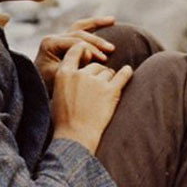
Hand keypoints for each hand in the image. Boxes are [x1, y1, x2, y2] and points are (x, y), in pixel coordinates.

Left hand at [35, 16, 116, 92]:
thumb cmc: (49, 83)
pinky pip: (82, 28)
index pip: (74, 42)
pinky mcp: (67, 40)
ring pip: (81, 26)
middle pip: (79, 33)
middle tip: (111, 49)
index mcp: (50, 43)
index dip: (90, 49)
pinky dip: (95, 24)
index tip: (103, 59)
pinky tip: (109, 20)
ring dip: (98, 23)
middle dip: (96, 40)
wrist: (42, 88)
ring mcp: (61, 37)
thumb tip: (88, 54)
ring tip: (112, 20)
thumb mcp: (58, 76)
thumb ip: (72, 64)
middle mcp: (55, 37)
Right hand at [50, 39, 132, 153]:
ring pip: (108, 72)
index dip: (84, 50)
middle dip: (98, 74)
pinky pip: (123, 75)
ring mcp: (97, 82)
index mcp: (64, 74)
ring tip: (104, 95)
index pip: (76, 50)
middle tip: (96, 90)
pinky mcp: (111, 91)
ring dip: (109, 79)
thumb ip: (68, 78)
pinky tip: (128, 71)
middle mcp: (81, 74)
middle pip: (95, 65)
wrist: (75, 137)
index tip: (89, 52)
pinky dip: (127, 72)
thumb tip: (80, 69)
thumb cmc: (65, 119)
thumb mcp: (57, 93)